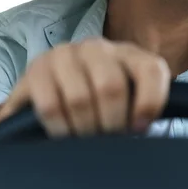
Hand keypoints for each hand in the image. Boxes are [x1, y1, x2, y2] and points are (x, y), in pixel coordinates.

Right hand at [0, 38, 170, 135]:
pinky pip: (50, 106)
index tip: (140, 129)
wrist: (55, 91)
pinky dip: (59, 129)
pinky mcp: (36, 69)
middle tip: (107, 140)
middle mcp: (97, 48)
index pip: (151, 70)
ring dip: (84, 129)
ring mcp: (65, 54)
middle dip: (110, 123)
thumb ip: (142, 108)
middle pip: (111, 87)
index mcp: (129, 54)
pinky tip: (64, 135)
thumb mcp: (129, 100)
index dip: (149, 103)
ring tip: (86, 140)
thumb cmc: (101, 101)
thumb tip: (140, 128)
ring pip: (79, 99)